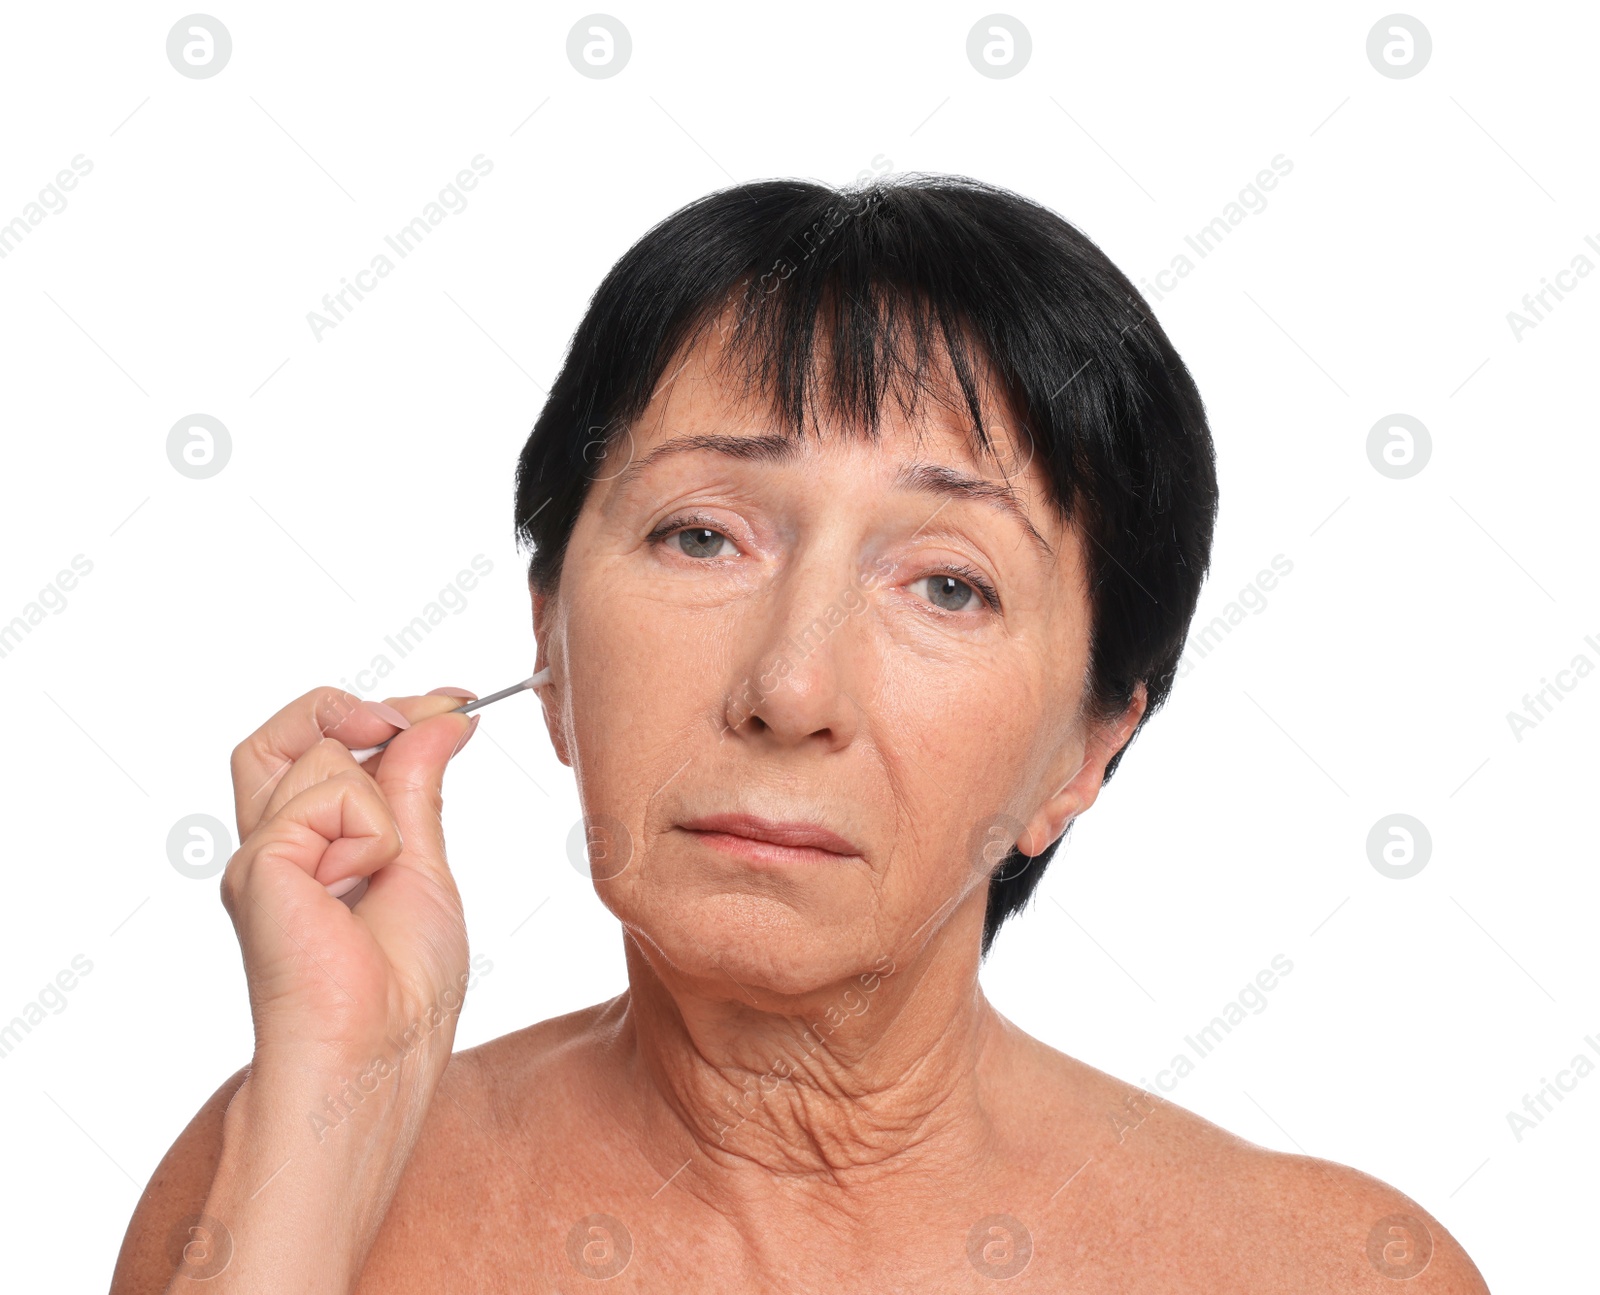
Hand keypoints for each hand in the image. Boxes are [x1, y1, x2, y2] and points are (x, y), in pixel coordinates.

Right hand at [220, 687, 478, 1084]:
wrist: (378, 1051)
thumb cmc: (403, 988)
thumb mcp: (426, 863)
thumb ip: (420, 786)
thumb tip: (444, 718)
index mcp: (312, 847)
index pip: (325, 746)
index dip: (385, 711)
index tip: (453, 702)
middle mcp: (276, 844)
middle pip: (290, 732)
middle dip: (361, 710)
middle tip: (420, 722)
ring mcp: (262, 853)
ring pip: (324, 754)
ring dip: (383, 800)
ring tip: (381, 872)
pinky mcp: (258, 864)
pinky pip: (330, 795)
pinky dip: (368, 831)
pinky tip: (358, 890)